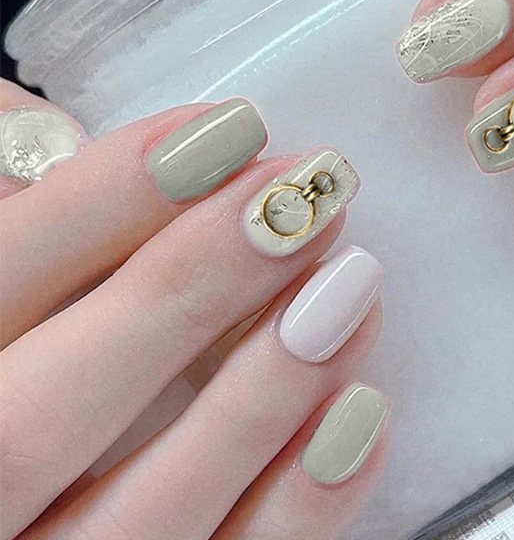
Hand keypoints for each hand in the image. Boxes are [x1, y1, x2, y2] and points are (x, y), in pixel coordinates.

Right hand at [0, 80, 385, 539]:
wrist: (24, 487)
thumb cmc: (15, 360)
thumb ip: (26, 225)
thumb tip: (62, 135)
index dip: (110, 198)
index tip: (233, 130)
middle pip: (47, 415)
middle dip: (188, 291)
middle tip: (302, 201)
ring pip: (141, 516)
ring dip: (262, 398)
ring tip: (353, 289)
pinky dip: (297, 511)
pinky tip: (360, 416)